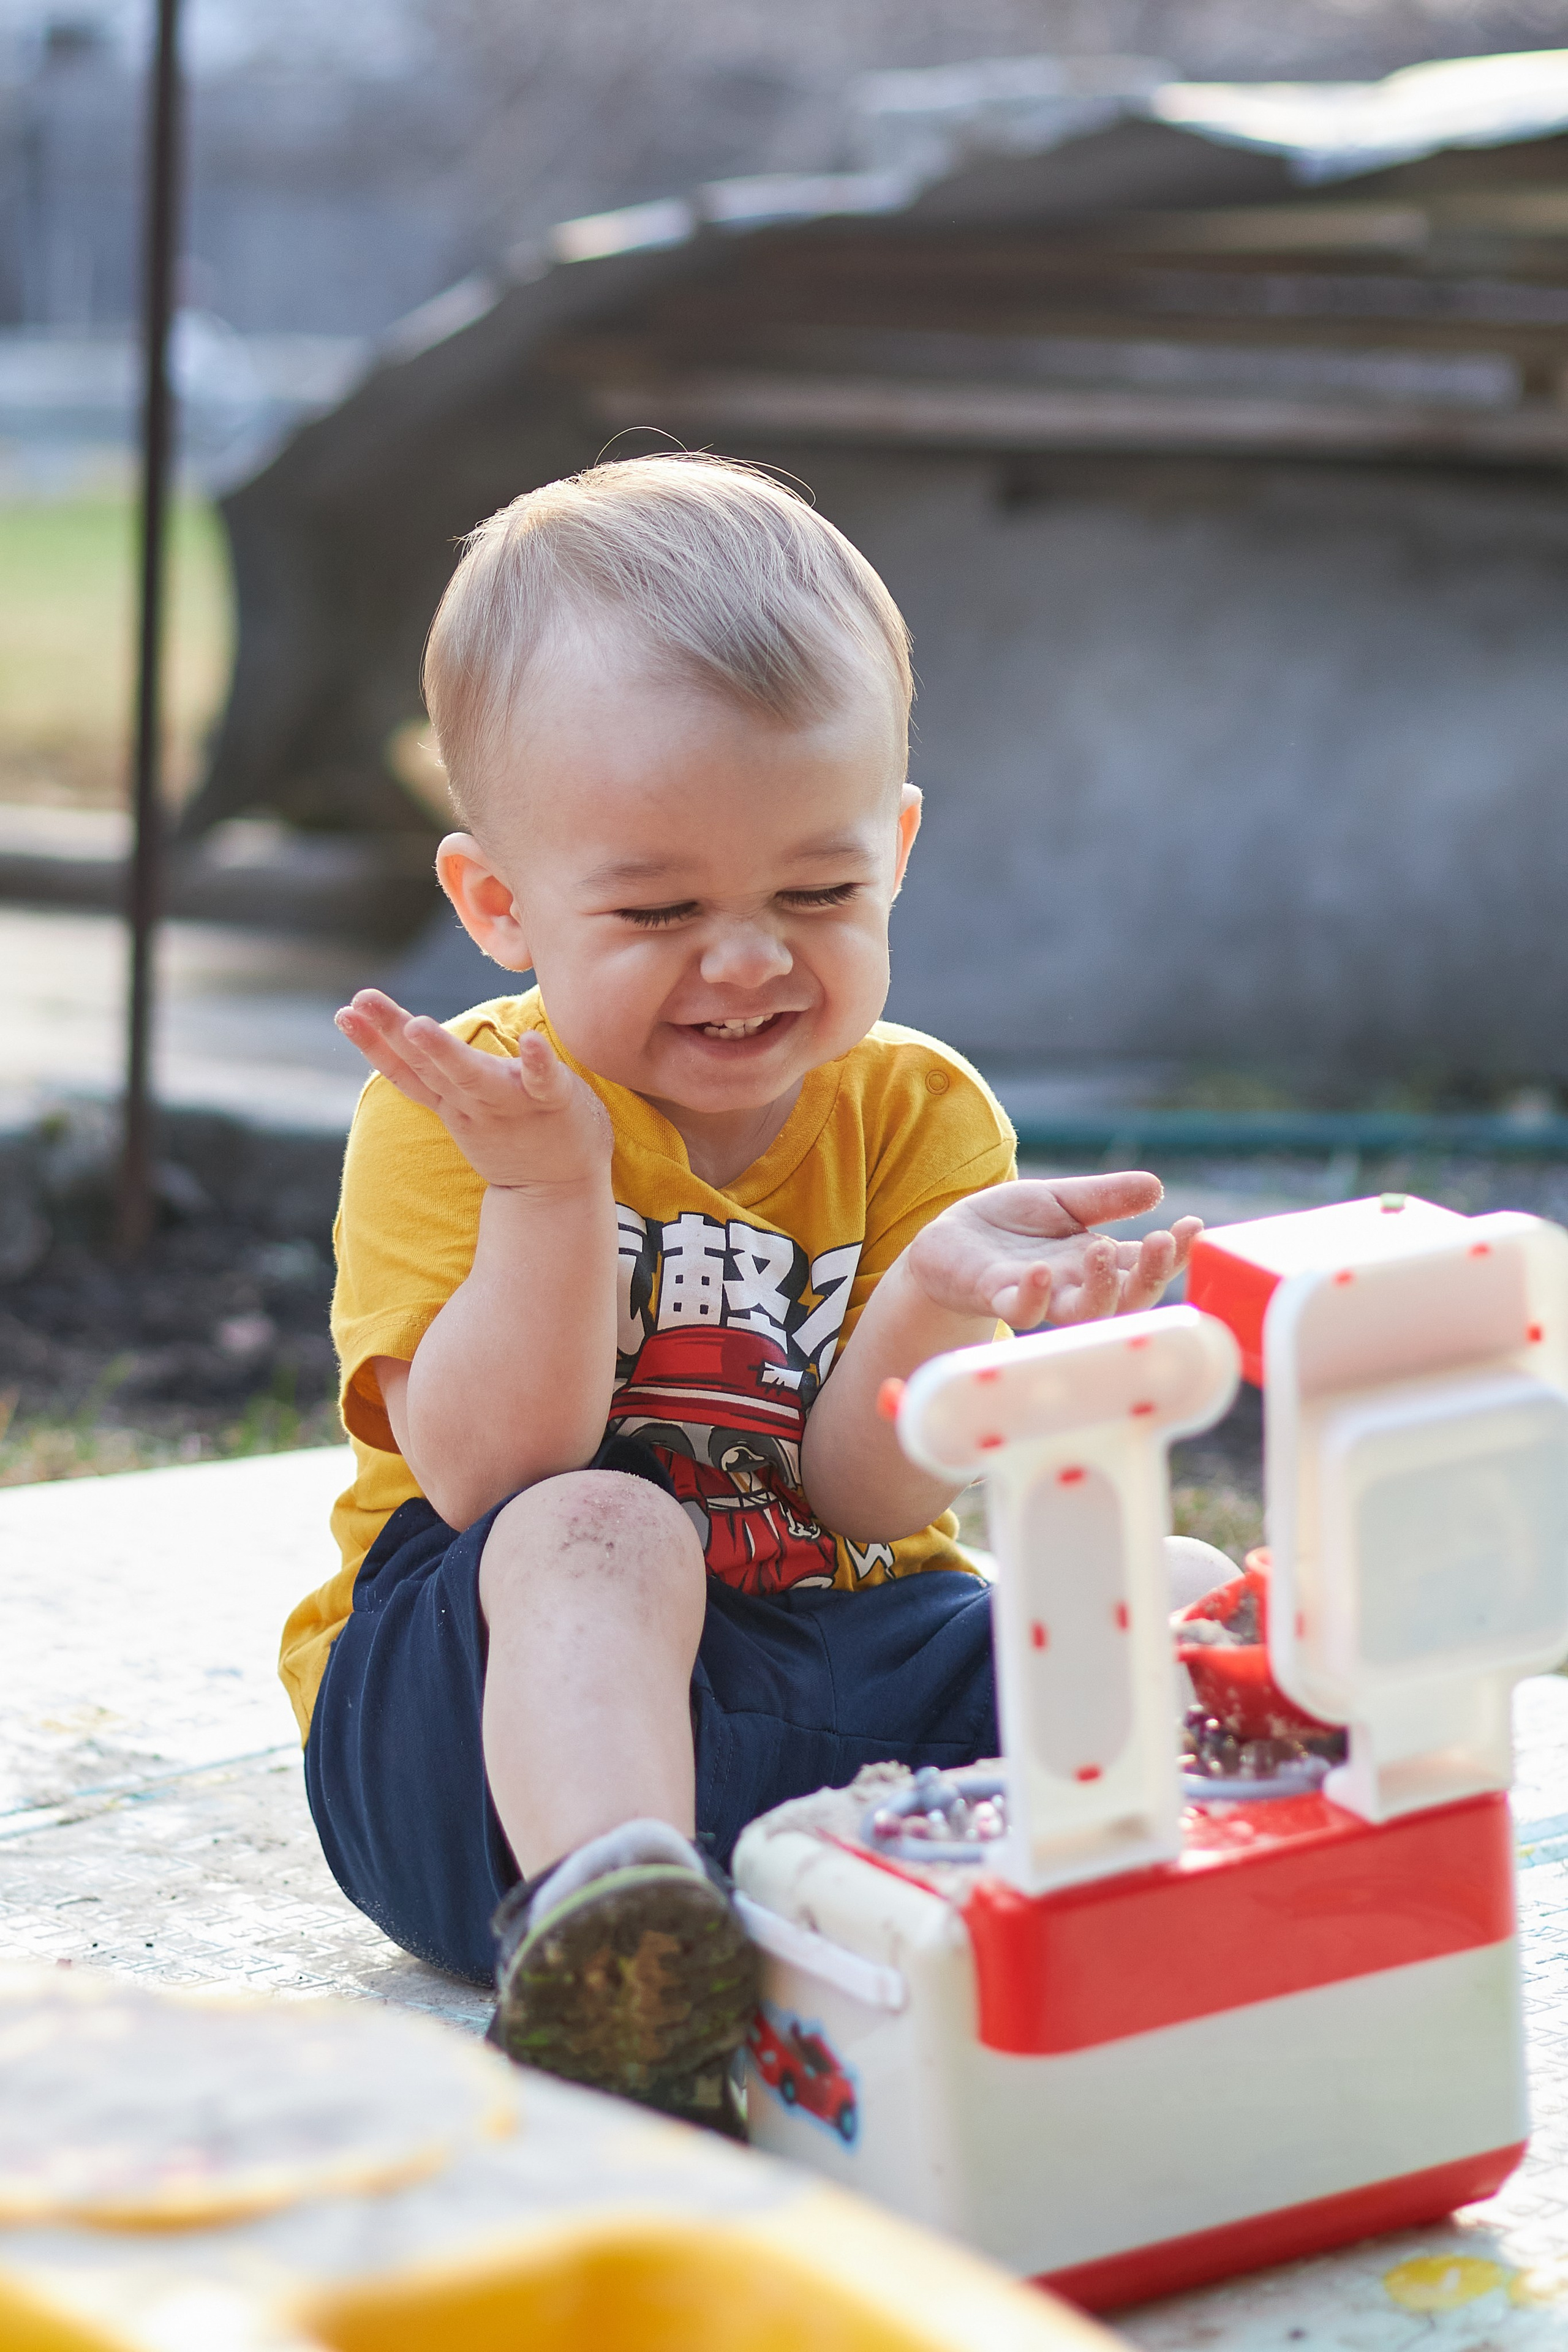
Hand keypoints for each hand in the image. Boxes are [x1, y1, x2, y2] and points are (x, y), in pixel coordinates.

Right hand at [335, 990, 611, 1191]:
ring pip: (472, 1075)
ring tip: (417, 1026)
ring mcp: (512, 1104)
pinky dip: (537, 1062)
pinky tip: (532, 1041)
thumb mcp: (470, 1104)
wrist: (559, 1193)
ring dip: (443, 1051)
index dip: (373, 1044)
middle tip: (361, 1000)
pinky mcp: (554, 1103)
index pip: (406, 1071)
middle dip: (392, 1032)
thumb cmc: (517, 1135)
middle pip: (426, 1066)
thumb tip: (416, 1036)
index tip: (343, 1013)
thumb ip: (447, 1072)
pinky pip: (544, 1081)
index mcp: (453, 1099)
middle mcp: (474, 1101)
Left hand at [906, 1173, 1201, 1329]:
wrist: (949, 1239)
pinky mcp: (998, 1297)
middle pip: (1128, 1298)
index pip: (1147, 1264)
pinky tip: (1042, 1269)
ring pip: (1083, 1312)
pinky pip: (1023, 1308)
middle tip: (1162, 1240)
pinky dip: (1035, 1295)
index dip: (1176, 1251)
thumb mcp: (1061, 1199)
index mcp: (1098, 1261)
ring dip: (1101, 1287)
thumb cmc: (1009, 1224)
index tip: (1195, 1226)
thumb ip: (1106, 1197)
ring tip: (1103, 1248)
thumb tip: (1157, 1187)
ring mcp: (1040, 1296)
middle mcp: (1076, 1285)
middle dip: (1152, 1274)